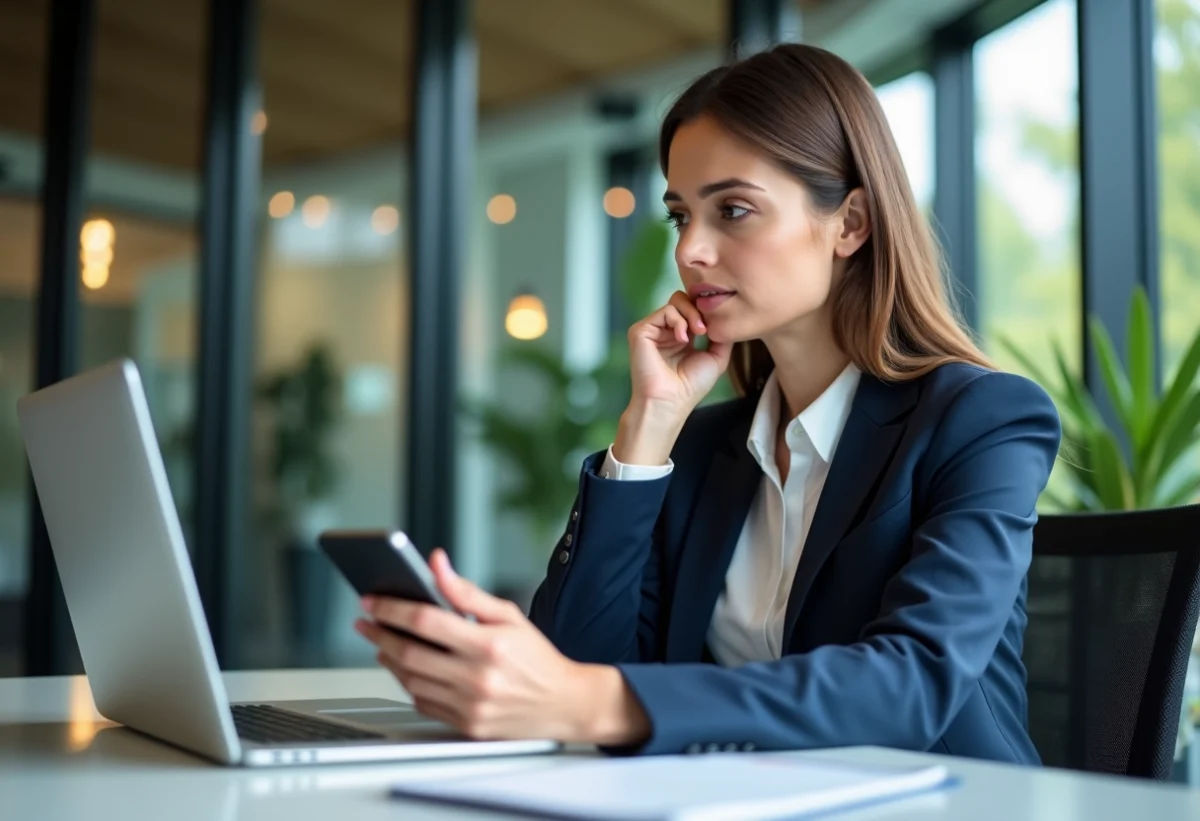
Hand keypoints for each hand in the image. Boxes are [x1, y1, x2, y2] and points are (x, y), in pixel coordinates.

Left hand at [355, 549, 649, 745]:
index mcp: (489, 645)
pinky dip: (408, 684)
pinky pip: (423, 703)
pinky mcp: (467, 726)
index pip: (426, 621)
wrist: (564, 704)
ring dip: (389, 659)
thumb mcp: (509, 615)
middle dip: (380, 633)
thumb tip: (437, 564)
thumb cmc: (537, 657)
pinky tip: (406, 669)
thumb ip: (468, 592)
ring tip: (382, 642)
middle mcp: (478, 678)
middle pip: (410, 653)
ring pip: (411, 680)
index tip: (372, 599)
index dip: (392, 607)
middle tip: (366, 620)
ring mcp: (471, 706)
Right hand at [627, 291, 731, 419]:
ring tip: (698, 334)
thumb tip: (728, 316)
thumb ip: (722, 336)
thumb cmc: (690, 387)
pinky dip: (678, 320)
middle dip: (699, 309)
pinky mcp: (641, 331)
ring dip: (692, 315)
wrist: (670, 401)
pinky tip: (682, 339)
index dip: (706, 312)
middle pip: (684, 299)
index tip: (717, 327)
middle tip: (705, 331)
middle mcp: (665, 330)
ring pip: (676, 301)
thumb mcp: (716, 357)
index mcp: (680, 336)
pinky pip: (665, 311)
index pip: (693, 308)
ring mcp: (652, 330)